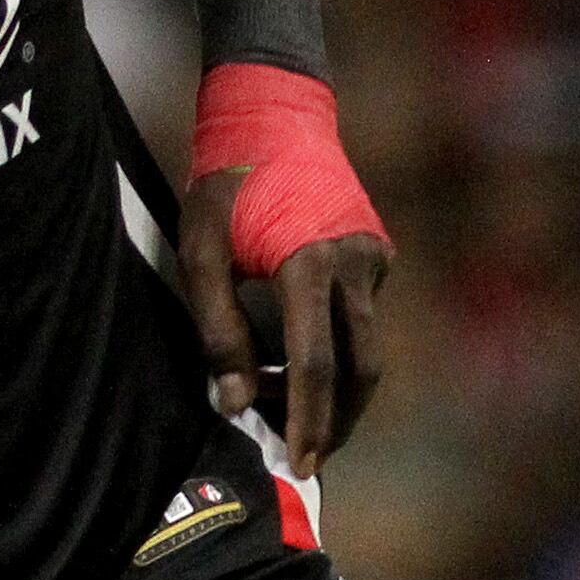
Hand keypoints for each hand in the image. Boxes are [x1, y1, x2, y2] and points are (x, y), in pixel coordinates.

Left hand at [177, 167, 389, 479]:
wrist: (273, 115)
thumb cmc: (224, 184)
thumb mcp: (200, 253)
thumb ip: (217, 330)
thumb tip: (235, 402)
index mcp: (310, 264)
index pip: (315, 365)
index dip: (307, 421)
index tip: (299, 464)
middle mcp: (356, 265)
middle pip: (359, 370)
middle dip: (334, 420)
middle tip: (305, 455)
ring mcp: (375, 258)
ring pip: (368, 348)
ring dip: (336, 389)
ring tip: (292, 413)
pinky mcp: (379, 252)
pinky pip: (362, 316)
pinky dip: (338, 348)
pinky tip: (300, 361)